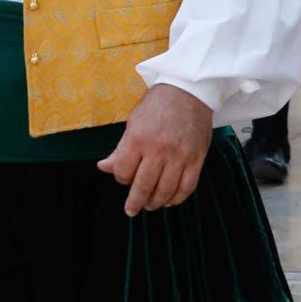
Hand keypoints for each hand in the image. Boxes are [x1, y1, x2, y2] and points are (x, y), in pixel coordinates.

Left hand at [96, 84, 214, 216]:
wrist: (189, 91)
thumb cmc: (158, 105)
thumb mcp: (133, 123)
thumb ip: (120, 149)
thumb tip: (103, 167)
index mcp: (138, 139)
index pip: (123, 172)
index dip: (121, 178)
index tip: (125, 177)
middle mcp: (158, 149)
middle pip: (143, 186)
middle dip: (135, 202)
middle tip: (132, 210)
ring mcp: (180, 155)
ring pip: (166, 189)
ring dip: (156, 202)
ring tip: (151, 205)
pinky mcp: (197, 157)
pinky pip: (188, 185)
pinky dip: (178, 197)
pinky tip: (170, 200)